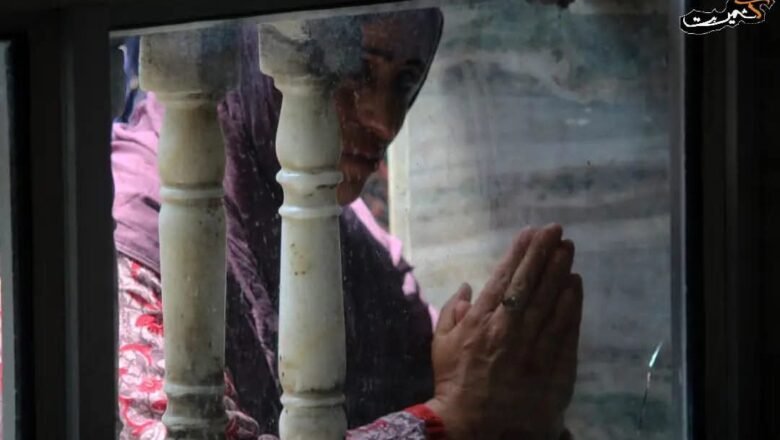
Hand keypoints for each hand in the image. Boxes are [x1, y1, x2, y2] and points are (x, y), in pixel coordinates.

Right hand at [426, 224, 582, 439]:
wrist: (474, 428)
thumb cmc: (454, 384)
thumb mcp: (439, 345)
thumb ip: (451, 312)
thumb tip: (467, 287)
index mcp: (479, 322)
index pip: (504, 279)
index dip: (519, 253)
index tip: (530, 233)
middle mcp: (507, 330)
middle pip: (530, 284)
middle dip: (543, 253)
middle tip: (556, 230)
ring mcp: (532, 348)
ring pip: (550, 302)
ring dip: (560, 272)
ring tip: (568, 249)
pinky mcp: (552, 367)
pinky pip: (564, 330)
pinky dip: (571, 305)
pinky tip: (575, 285)